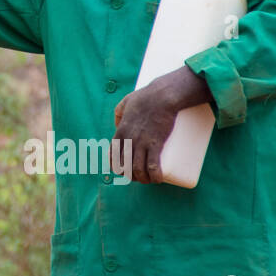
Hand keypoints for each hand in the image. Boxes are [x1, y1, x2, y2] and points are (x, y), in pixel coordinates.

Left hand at [112, 66, 210, 183]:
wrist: (161, 96)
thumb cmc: (144, 97)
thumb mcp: (124, 103)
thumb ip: (119, 112)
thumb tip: (118, 123)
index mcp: (119, 132)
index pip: (113, 156)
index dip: (118, 167)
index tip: (125, 170)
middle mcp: (128, 140)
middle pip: (125, 167)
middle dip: (132, 176)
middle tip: (140, 176)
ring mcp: (141, 143)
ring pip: (138, 170)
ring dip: (143, 179)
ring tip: (150, 180)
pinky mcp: (156, 144)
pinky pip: (153, 166)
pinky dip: (155, 177)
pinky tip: (158, 180)